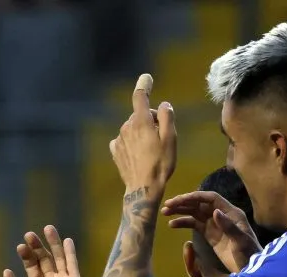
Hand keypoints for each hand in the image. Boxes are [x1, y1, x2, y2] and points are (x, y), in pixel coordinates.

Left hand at [2, 225, 83, 276]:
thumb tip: (7, 271)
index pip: (32, 265)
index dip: (26, 255)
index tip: (20, 246)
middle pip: (44, 258)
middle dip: (37, 246)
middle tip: (29, 234)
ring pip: (58, 257)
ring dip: (53, 243)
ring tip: (47, 228)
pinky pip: (72, 265)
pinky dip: (70, 253)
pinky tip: (66, 240)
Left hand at [109, 73, 176, 191]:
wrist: (143, 188)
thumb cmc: (160, 164)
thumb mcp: (171, 139)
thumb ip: (167, 117)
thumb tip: (163, 105)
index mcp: (140, 121)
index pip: (140, 96)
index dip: (144, 84)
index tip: (147, 77)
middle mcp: (126, 127)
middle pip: (140, 115)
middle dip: (151, 121)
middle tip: (161, 140)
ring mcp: (119, 139)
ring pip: (133, 128)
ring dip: (142, 134)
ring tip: (151, 152)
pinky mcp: (115, 150)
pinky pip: (126, 140)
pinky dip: (133, 143)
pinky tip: (140, 156)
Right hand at [162, 191, 260, 272]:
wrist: (249, 268)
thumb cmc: (248, 254)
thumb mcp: (240, 241)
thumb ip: (229, 226)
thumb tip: (214, 211)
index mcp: (231, 212)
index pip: (211, 198)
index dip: (196, 196)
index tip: (181, 199)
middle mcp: (221, 215)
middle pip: (200, 203)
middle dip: (184, 202)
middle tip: (167, 205)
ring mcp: (214, 224)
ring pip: (195, 212)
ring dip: (180, 211)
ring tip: (165, 212)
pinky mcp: (209, 234)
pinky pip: (194, 224)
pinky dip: (183, 223)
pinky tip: (172, 225)